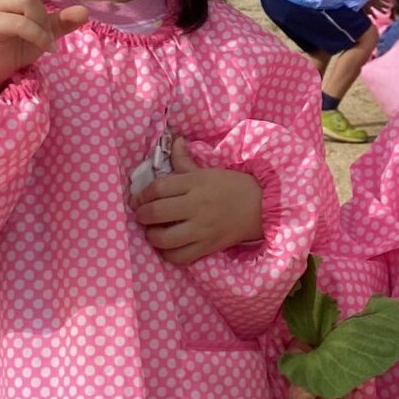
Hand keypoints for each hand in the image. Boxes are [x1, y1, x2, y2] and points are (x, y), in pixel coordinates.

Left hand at [134, 139, 263, 265]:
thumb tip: (174, 141)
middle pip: (157, 212)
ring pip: (165, 238)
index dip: (142, 195)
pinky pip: (180, 257)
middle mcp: (196, 206)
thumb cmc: (232, 186)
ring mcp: (202, 229)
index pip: (159, 188)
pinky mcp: (208, 247)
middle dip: (141, 215)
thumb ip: (185, 160)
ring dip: (152, 236)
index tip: (137, 199)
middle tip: (140, 215)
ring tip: (153, 231)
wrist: (261, 207)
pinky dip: (168, 254)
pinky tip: (168, 246)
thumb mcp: (208, 171)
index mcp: (195, 184)